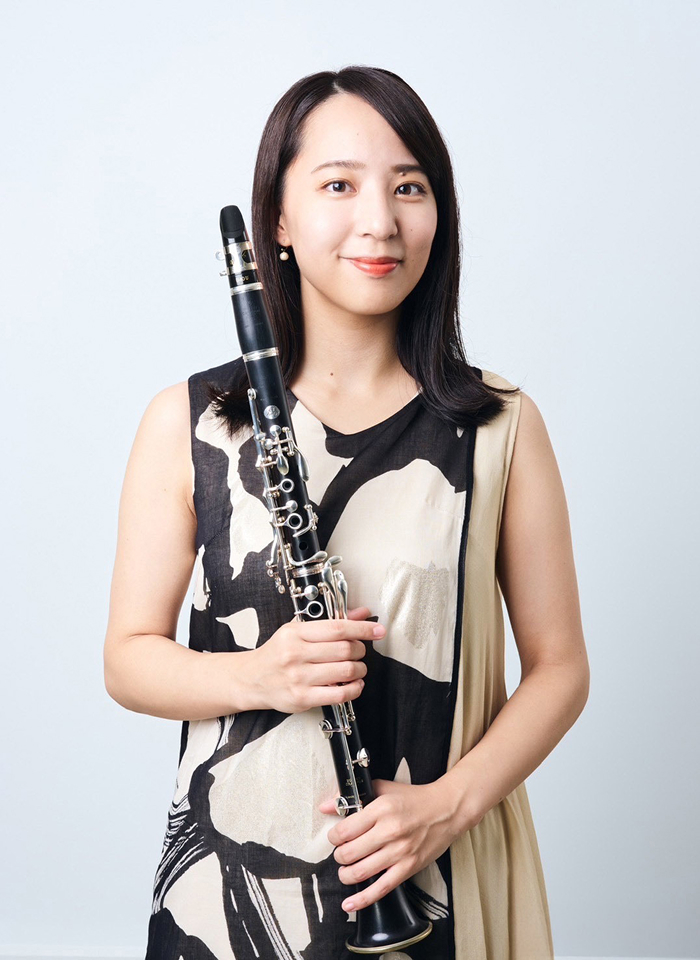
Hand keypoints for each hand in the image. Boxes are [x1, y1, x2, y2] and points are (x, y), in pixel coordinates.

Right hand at [249, 606, 384, 713]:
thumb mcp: (298, 630)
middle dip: (361, 650)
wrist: (251, 679)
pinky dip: (354, 689)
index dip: (362, 628)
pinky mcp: (302, 698)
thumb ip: (331, 623)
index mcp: (295, 633)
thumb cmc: (277, 653)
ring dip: (359, 669)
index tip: (377, 629)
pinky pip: (339, 695)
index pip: (337, 628)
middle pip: (344, 649)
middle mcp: (295, 654)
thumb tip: (361, 613)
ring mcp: (298, 678)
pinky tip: (354, 684)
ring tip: (357, 668)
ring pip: (345, 671)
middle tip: (361, 650)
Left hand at [318, 777, 470, 913]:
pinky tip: (350, 904)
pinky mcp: (408, 868)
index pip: (344, 830)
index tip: (335, 837)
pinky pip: (381, 888)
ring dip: (345, 875)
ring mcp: (399, 852)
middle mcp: (389, 831)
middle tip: (341, 853)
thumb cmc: (414, 799)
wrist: (446, 810)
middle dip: (339, 856)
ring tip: (345, 870)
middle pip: (349, 853)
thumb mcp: (383, 789)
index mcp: (381, 809)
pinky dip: (362, 899)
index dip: (333, 837)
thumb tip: (326, 805)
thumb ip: (353, 796)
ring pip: (360, 872)